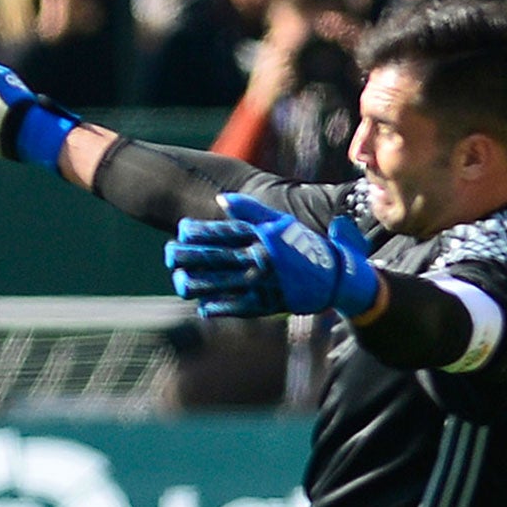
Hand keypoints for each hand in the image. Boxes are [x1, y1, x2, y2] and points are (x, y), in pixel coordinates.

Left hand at [165, 192, 379, 318]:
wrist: (337, 278)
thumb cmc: (304, 246)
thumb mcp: (281, 223)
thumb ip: (250, 210)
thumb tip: (220, 199)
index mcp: (262, 236)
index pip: (222, 232)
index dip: (197, 232)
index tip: (181, 231)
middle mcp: (259, 258)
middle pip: (215, 257)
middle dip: (188, 256)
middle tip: (169, 254)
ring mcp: (262, 283)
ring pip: (220, 283)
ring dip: (195, 283)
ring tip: (179, 280)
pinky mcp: (266, 304)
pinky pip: (235, 306)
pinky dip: (216, 306)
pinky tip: (201, 304)